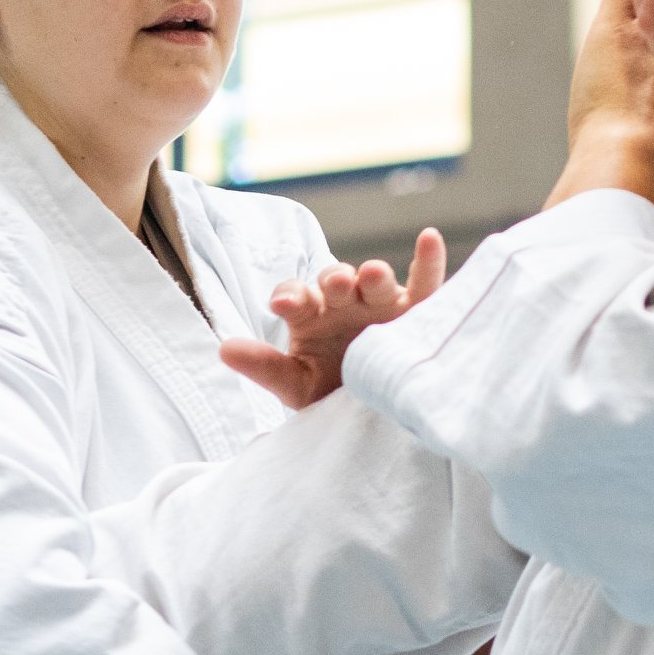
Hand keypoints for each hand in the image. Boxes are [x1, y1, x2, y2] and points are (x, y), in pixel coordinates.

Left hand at [220, 228, 446, 408]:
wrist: (371, 416)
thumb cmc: (328, 393)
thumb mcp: (295, 384)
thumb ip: (264, 366)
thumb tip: (224, 349)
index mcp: (310, 314)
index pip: (295, 295)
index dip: (290, 296)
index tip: (282, 305)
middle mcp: (343, 302)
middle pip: (334, 280)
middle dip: (332, 280)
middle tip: (333, 286)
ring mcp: (378, 302)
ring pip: (374, 279)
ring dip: (372, 275)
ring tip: (371, 275)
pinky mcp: (414, 310)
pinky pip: (424, 284)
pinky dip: (429, 261)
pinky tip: (430, 238)